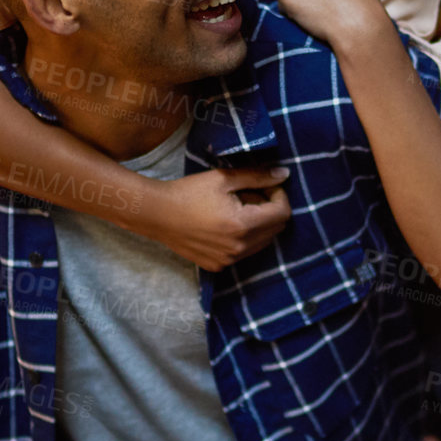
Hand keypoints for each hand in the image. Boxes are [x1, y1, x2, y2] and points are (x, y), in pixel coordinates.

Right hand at [141, 167, 291, 270]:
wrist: (156, 214)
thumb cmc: (189, 192)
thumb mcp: (224, 179)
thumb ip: (257, 176)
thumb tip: (284, 175)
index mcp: (243, 225)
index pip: (282, 213)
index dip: (279, 195)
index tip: (265, 184)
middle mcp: (239, 248)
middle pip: (276, 229)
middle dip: (270, 209)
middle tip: (251, 194)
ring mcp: (228, 260)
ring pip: (262, 242)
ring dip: (259, 224)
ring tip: (238, 208)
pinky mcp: (218, 266)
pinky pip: (245, 253)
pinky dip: (244, 238)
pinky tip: (225, 224)